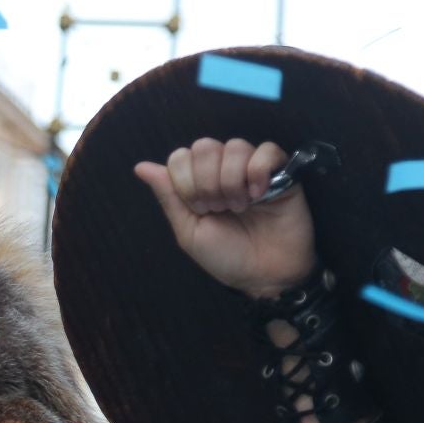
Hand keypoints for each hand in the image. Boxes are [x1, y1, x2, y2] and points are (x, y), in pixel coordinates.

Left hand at [134, 138, 317, 297]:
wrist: (264, 276)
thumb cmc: (227, 256)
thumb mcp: (189, 231)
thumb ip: (169, 197)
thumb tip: (140, 167)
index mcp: (199, 182)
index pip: (181, 156)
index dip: (185, 181)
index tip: (199, 209)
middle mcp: (224, 170)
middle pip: (204, 146)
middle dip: (205, 181)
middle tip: (218, 209)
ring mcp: (253, 169)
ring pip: (234, 146)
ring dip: (231, 180)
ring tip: (240, 207)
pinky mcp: (283, 172)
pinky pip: (268, 150)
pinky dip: (258, 171)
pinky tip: (260, 195)